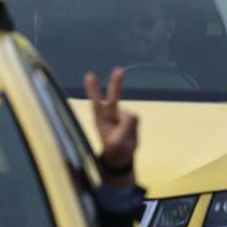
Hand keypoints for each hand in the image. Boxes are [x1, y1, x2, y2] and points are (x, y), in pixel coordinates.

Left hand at [84, 68, 138, 186]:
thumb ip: (125, 128)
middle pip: (113, 97)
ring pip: (130, 116)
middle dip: (116, 83)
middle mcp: (109, 114)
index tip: (89, 76)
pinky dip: (134, 127)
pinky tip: (129, 134)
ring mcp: (120, 114)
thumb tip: (133, 113)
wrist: (121, 156)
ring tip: (123, 138)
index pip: (96, 103)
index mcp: (100, 120)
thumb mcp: (118, 143)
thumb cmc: (115, 150)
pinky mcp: (130, 116)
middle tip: (119, 70)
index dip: (93, 90)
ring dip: (129, 127)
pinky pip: (136, 118)